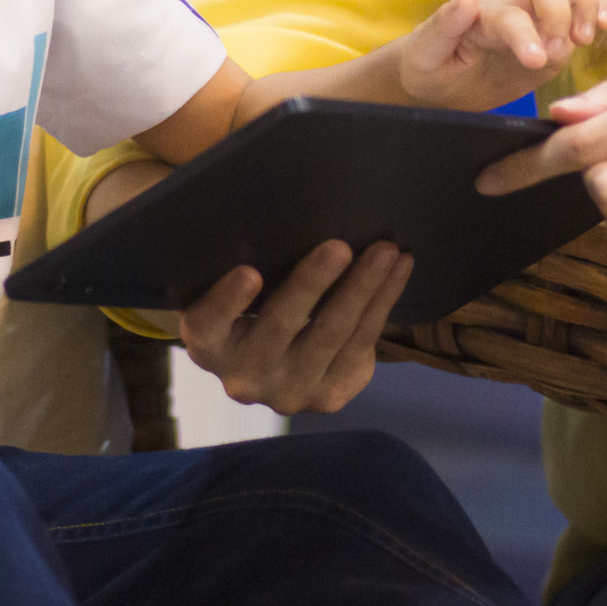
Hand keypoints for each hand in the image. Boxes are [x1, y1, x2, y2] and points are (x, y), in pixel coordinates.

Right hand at [175, 239, 412, 413]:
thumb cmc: (248, 305)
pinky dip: (383, 302)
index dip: (226, 301)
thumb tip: (284, 208)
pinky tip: (399, 268)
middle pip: (279, 326)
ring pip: (331, 335)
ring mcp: (288, 392)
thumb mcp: (231, 292)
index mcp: (208, 343)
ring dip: (364, 288)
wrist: (273, 365)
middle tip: (340, 246)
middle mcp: (243, 376)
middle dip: (312, 283)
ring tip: (386, 251)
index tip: (249, 272)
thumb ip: (243, 264)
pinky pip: (362, 345)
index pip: (207, 325)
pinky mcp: (329, 397)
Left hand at [398, 0, 606, 111]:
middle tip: (559, 52)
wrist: (438, 83)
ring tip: (585, 39)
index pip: (512, 15)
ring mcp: (537, 22)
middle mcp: (514, 10)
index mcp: (483, 16)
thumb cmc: (428, 64)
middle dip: (561, 14)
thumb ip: (445, 23)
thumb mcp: (426, 50)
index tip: (537, 62)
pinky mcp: (554, 38)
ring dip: (585, 8)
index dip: (528, 34)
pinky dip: (599, 10)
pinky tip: (602, 28)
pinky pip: (582, 12)